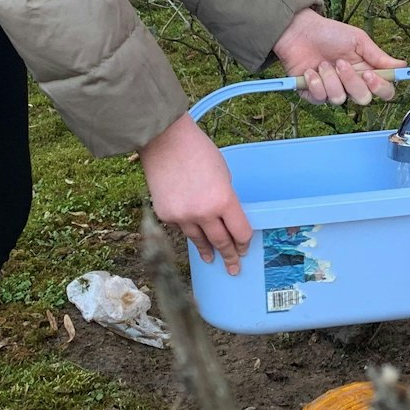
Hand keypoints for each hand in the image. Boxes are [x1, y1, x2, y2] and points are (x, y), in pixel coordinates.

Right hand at [138, 113, 252, 274]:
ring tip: (212, 259)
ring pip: (199, 241)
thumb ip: (225, 198)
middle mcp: (204, 214)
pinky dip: (189, 230)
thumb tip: (226, 217)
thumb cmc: (198, 151)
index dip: (244, 242)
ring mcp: (182, 216)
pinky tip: (193, 235)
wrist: (165, 142)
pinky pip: (182, 228)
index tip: (245, 248)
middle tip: (234, 267)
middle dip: (229, 256)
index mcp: (224, 200)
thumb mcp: (223, 174)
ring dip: (208, 251)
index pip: (240, 232)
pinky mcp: (166, 215)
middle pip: (221, 242)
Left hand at [275, 9, 407, 104]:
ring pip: (340, 99)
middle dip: (351, 81)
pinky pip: (320, 98)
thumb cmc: (329, 33)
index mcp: (367, 72)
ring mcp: (333, 91)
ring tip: (322, 63)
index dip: (380, 87)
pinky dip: (314, 82)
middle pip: (363, 99)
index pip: (384, 90)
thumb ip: (379, 56)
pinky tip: (310, 70)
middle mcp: (352, 84)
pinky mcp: (314, 95)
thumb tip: (402, 66)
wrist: (300, 32)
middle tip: (340, 63)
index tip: (370, 74)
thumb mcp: (358, 40)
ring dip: (330, 79)